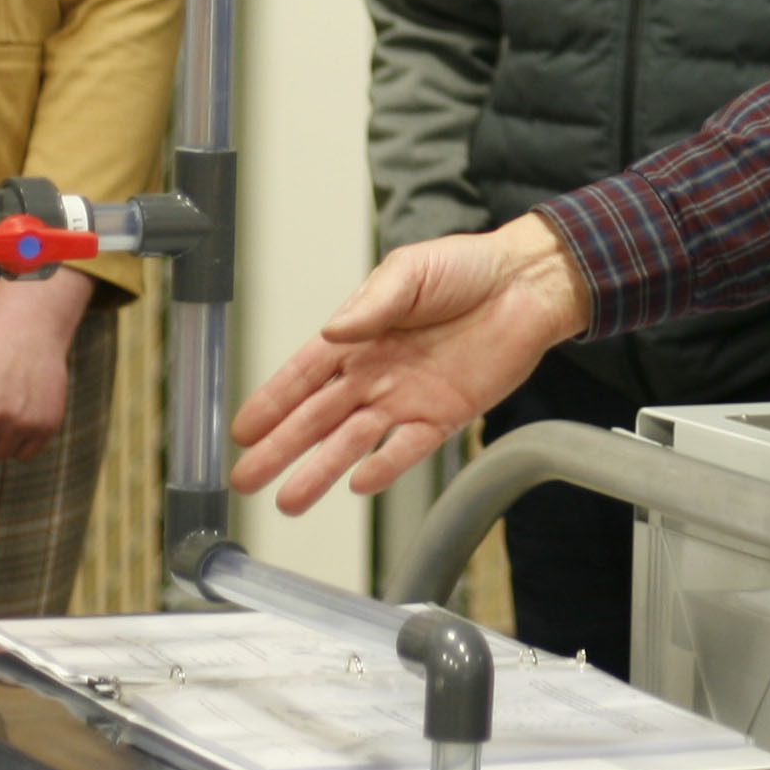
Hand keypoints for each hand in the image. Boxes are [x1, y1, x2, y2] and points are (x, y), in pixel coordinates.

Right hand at [233, 219, 594, 513]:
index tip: (242, 431)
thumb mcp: (408, 273)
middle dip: (282, 448)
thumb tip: (332, 333)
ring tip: (289, 501)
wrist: (527, 283)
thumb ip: (370, 306)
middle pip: (319, 417)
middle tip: (247, 479)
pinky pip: (408, 447)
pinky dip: (384, 465)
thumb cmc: (465, 268)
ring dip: (322, 470)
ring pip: (354, 441)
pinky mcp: (444, 415)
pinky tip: (357, 484)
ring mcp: (407, 397)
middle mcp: (376, 372)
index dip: (272, 402)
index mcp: (359, 335)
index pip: (304, 375)